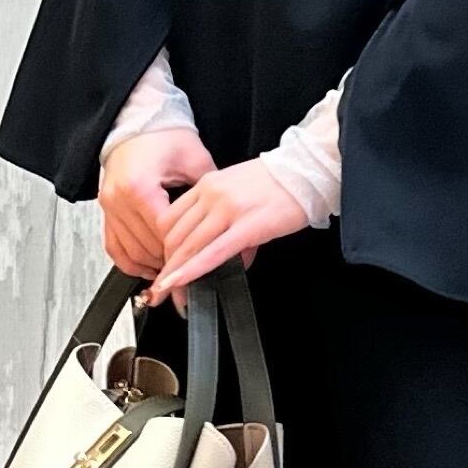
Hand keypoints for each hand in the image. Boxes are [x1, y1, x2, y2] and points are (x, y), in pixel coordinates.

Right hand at [99, 126, 215, 282]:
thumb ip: (210, 196)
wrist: (138, 122)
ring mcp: (109, 206)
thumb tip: (229, 219)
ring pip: (131, 252)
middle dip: (171, 263)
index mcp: (140, 187)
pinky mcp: (105, 210)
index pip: (164, 233)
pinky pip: (114, 246)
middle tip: (192, 274)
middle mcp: (119, 199)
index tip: (202, 263)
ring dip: (153, 266)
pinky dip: (131, 262)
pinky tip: (149, 269)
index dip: (184, 251)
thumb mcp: (196, 162)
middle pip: (148, 247)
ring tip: (175, 273)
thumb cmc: (166, 136)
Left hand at [142, 159, 308, 312]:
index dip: (161, 248)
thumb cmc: (279, 182)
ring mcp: (228, 210)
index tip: (162, 267)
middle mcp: (211, 195)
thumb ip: (222, 216)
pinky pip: (213, 253)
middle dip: (164, 267)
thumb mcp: (238, 191)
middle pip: (174, 236)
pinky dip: (192, 270)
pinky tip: (181, 283)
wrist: (307, 170)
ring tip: (170, 296)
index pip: (170, 219)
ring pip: (189, 246)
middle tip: (160, 291)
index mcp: (207, 184)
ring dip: (175, 276)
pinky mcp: (247, 226)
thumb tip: (218, 251)